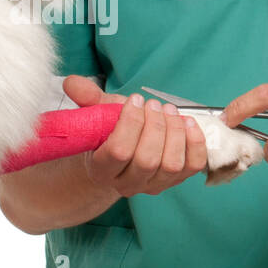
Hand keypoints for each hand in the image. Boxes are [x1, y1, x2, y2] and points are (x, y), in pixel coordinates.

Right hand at [61, 74, 208, 196]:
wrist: (120, 156)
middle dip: (154, 126)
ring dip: (174, 132)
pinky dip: (195, 142)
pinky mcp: (176, 181)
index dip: (130, 122)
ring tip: (169, 110)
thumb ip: (86, 99)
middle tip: (154, 104)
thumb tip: (72, 82)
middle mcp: (127, 184)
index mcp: (102, 169)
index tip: (135, 99)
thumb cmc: (108, 133)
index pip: (118, 151)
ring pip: (171, 164)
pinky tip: (188, 123)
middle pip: (147, 159)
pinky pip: (193, 166)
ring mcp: (153, 185)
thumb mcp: (96, 114)